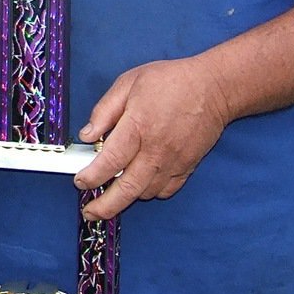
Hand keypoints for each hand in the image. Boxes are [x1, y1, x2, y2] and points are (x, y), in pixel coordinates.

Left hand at [73, 56, 230, 220]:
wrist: (214, 87)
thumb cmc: (170, 81)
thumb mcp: (129, 83)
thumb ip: (105, 110)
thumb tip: (87, 135)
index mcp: (138, 126)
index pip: (110, 161)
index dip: (91, 176)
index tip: (79, 182)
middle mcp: (156, 150)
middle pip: (127, 188)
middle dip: (105, 206)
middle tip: (90, 212)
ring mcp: (174, 162)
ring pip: (145, 193)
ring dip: (126, 199)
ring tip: (110, 196)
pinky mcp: (187, 167)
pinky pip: (166, 191)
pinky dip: (150, 193)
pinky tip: (139, 186)